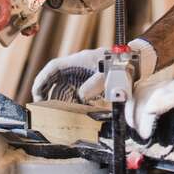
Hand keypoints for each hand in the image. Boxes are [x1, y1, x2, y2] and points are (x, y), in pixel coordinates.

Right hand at [31, 38, 156, 102]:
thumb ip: (92, 86)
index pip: (54, 67)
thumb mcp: (107, 76)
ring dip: (58, 97)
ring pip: (65, 84)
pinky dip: (71, 99)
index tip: (36, 93)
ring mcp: (85, 73)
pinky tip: (72, 110)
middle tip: (42, 107)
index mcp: (79, 61)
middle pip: (56, 77)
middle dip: (47, 91)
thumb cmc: (121, 66)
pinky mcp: (91, 80)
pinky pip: (76, 89)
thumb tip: (80, 97)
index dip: (42, 79)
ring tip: (54, 112)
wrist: (136, 62)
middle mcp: (79, 66)